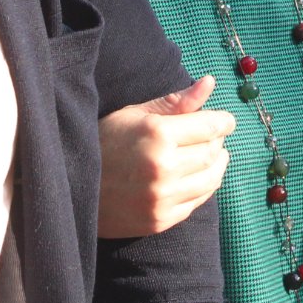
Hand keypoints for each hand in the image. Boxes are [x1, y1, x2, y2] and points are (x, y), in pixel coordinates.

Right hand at [97, 75, 235, 237]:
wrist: (75, 186)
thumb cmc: (107, 141)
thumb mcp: (137, 113)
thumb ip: (177, 101)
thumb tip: (210, 82)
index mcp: (157, 134)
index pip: (210, 127)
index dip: (223, 122)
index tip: (226, 121)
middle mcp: (163, 167)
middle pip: (212, 153)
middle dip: (218, 142)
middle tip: (212, 137)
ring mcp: (162, 197)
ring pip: (210, 179)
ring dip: (216, 165)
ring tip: (209, 156)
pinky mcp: (160, 220)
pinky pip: (197, 201)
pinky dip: (203, 186)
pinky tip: (194, 176)